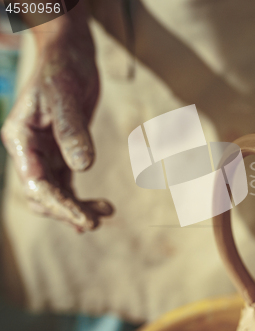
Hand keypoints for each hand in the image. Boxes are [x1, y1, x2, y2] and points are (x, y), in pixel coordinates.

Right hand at [1, 19, 112, 231]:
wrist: (70, 54)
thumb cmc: (63, 69)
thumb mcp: (66, 97)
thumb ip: (72, 132)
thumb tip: (83, 167)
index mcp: (21, 138)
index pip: (35, 183)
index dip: (59, 205)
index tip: (84, 220)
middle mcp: (29, 150)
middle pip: (42, 194)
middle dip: (66, 211)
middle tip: (95, 222)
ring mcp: (45, 152)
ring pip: (56, 191)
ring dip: (76, 207)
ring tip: (105, 213)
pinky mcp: (63, 151)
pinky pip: (67, 182)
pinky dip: (81, 197)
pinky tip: (101, 207)